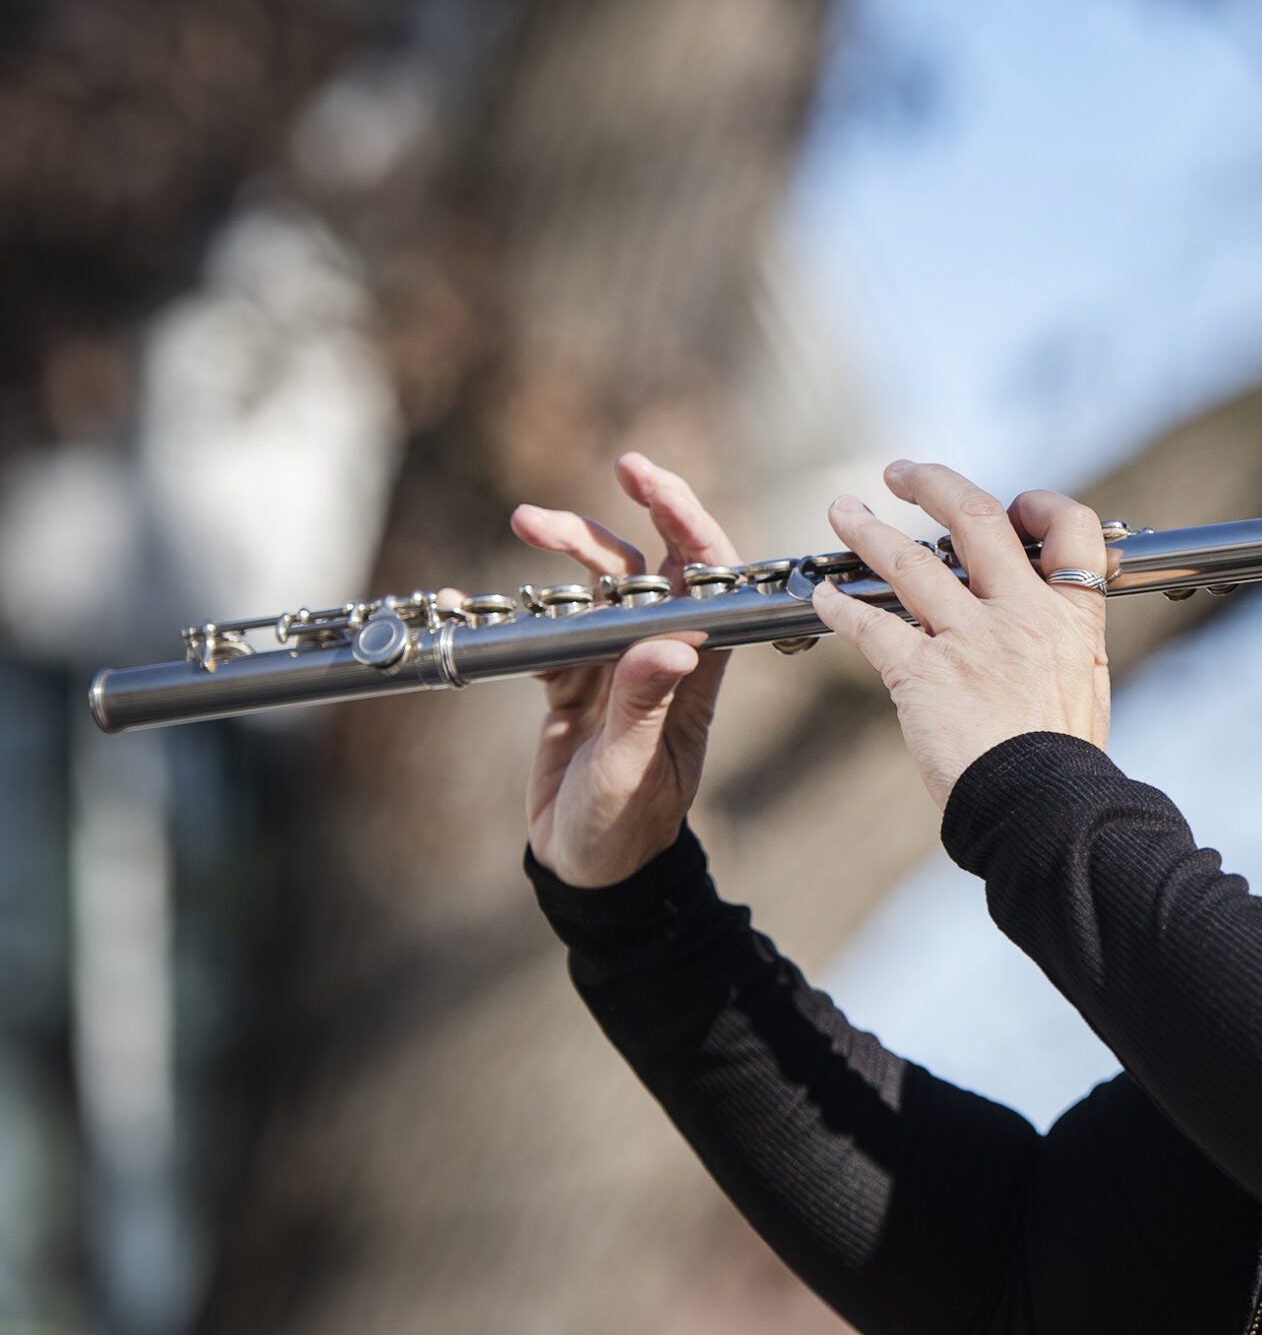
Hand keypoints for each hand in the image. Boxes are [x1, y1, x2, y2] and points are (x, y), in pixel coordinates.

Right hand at [518, 452, 741, 887]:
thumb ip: (645, 706)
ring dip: (572, 549)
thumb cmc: (625, 827)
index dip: (690, 523)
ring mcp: (616, 664)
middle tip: (623, 465)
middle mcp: (662, 656)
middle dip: (638, 513)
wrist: (588, 869)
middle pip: (658, 567)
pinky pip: (550, 628)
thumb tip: (668, 644)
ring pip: (600, 588)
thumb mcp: (632, 769)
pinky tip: (480, 600)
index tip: (655, 484)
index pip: (709, 579)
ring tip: (527, 520)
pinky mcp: (573, 681)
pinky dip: (520, 607)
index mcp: (696, 670)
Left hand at [809, 460, 1109, 808]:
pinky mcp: (923, 675)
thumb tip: (1045, 627)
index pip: (1070, 528)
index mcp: (1070, 616)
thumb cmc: (1065, 765)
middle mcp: (1020, 613)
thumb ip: (1060, 645)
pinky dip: (840, 607)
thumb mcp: (1084, 688)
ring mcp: (969, 639)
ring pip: (909, 559)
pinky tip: (823, 596)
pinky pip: (872, 626)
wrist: (1045, 811)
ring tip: (842, 509)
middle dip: (932, 484)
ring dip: (868, 530)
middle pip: (975, 517)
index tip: (1013, 508)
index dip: (1039, 505)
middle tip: (902, 473)